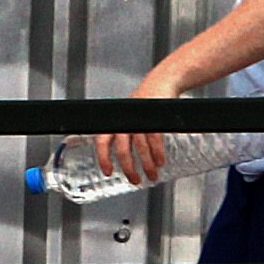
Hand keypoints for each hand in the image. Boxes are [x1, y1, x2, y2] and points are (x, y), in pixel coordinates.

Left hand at [92, 67, 190, 184]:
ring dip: (147, 165)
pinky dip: (158, 153)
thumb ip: (125, 134)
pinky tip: (160, 162)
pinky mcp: (153, 117)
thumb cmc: (145, 102)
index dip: (103, 158)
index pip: (102, 141)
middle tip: (135, 180)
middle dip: (128, 168)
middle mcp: (125, 120)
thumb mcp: (129, 116)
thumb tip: (126, 159)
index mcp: (116, 121)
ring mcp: (139, 118)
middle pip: (122, 149)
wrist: (161, 82)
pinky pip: (155, 139)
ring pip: (140, 147)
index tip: (108, 172)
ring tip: (152, 175)